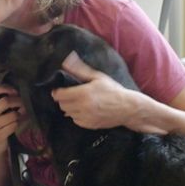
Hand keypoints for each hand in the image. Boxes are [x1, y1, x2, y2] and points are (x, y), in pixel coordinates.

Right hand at [0, 84, 24, 157]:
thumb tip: (16, 91)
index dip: (5, 88)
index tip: (14, 92)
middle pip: (5, 101)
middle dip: (18, 101)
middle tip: (23, 103)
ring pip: (13, 114)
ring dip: (20, 114)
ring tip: (20, 115)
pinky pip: (14, 125)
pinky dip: (19, 123)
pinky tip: (17, 124)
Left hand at [52, 52, 166, 133]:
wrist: (127, 108)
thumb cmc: (113, 90)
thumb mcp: (98, 77)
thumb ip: (80, 69)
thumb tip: (67, 60)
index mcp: (83, 93)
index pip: (59, 95)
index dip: (57, 92)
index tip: (59, 89)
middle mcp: (82, 106)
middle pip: (62, 104)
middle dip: (63, 99)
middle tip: (69, 95)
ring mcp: (85, 117)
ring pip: (67, 113)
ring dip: (70, 107)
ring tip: (78, 102)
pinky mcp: (89, 125)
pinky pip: (75, 120)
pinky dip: (76, 115)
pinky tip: (84, 110)